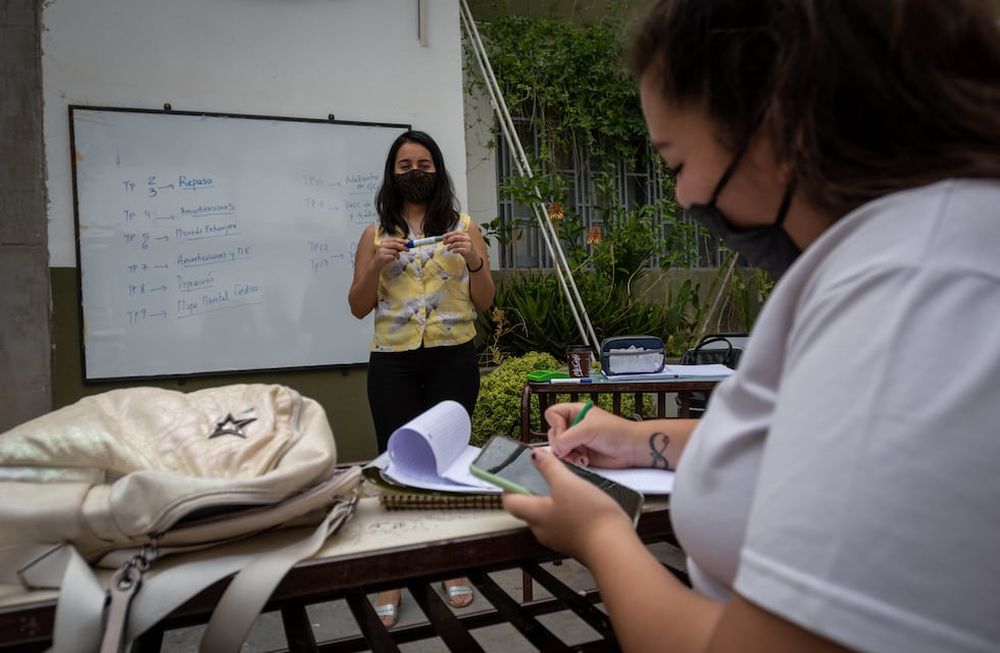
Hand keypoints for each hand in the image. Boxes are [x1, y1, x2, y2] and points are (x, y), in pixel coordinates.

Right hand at [370, 237, 407, 271]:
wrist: (376, 265)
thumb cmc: (384, 257)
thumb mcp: (390, 251)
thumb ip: (397, 247)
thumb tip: (406, 245)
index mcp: (384, 241)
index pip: (394, 239)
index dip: (402, 240)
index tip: (408, 242)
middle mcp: (382, 245)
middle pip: (395, 244)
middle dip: (403, 247)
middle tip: (408, 250)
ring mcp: (381, 251)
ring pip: (394, 251)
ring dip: (398, 255)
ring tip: (398, 257)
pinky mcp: (382, 257)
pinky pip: (392, 257)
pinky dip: (394, 258)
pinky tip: (393, 260)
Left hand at [442, 230, 476, 266]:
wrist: (473, 257)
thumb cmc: (465, 248)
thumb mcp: (460, 242)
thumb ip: (454, 240)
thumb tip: (444, 239)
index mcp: (465, 235)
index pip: (456, 232)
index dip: (449, 234)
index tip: (443, 237)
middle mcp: (467, 238)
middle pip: (455, 237)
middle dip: (448, 240)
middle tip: (444, 243)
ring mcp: (468, 244)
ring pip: (456, 244)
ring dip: (450, 246)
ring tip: (448, 249)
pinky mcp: (468, 250)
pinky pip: (458, 249)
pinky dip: (454, 250)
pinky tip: (453, 251)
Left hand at [502, 448, 632, 561]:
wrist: (614, 548)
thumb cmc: (589, 517)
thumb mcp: (567, 483)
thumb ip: (549, 467)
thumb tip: (535, 455)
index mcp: (534, 515)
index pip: (510, 502)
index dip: (509, 487)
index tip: (515, 473)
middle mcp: (542, 530)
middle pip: (528, 509)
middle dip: (533, 491)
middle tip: (543, 474)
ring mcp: (558, 539)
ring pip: (547, 516)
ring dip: (552, 501)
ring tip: (566, 485)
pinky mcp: (574, 542)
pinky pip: (563, 523)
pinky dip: (566, 511)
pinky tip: (582, 502)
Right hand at [546, 403, 637, 468]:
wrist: (631, 449)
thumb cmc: (618, 432)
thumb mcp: (588, 429)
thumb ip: (566, 438)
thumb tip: (555, 449)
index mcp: (575, 412)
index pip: (552, 414)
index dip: (556, 424)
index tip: (564, 432)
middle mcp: (574, 426)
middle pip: (553, 433)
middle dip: (562, 444)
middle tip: (572, 447)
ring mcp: (577, 441)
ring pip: (558, 449)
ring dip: (568, 455)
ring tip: (581, 456)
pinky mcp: (580, 455)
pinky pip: (567, 459)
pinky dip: (573, 462)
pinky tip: (584, 461)